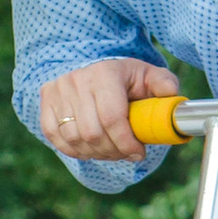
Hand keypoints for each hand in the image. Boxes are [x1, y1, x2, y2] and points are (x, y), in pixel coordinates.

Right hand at [37, 57, 172, 162]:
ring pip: (74, 139)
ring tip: (110, 150)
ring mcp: (58, 92)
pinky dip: (75, 150)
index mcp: (105, 73)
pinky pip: (56, 137)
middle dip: (113, 151)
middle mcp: (77, 80)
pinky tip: (90, 148)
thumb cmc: (123, 77)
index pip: (112, 118)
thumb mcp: (147, 75)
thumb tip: (171, 94)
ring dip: (95, 153)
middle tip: (126, 153)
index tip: (138, 153)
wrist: (90, 65)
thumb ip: (164, 84)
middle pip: (93, 133)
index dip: (126, 142)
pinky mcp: (45, 103)